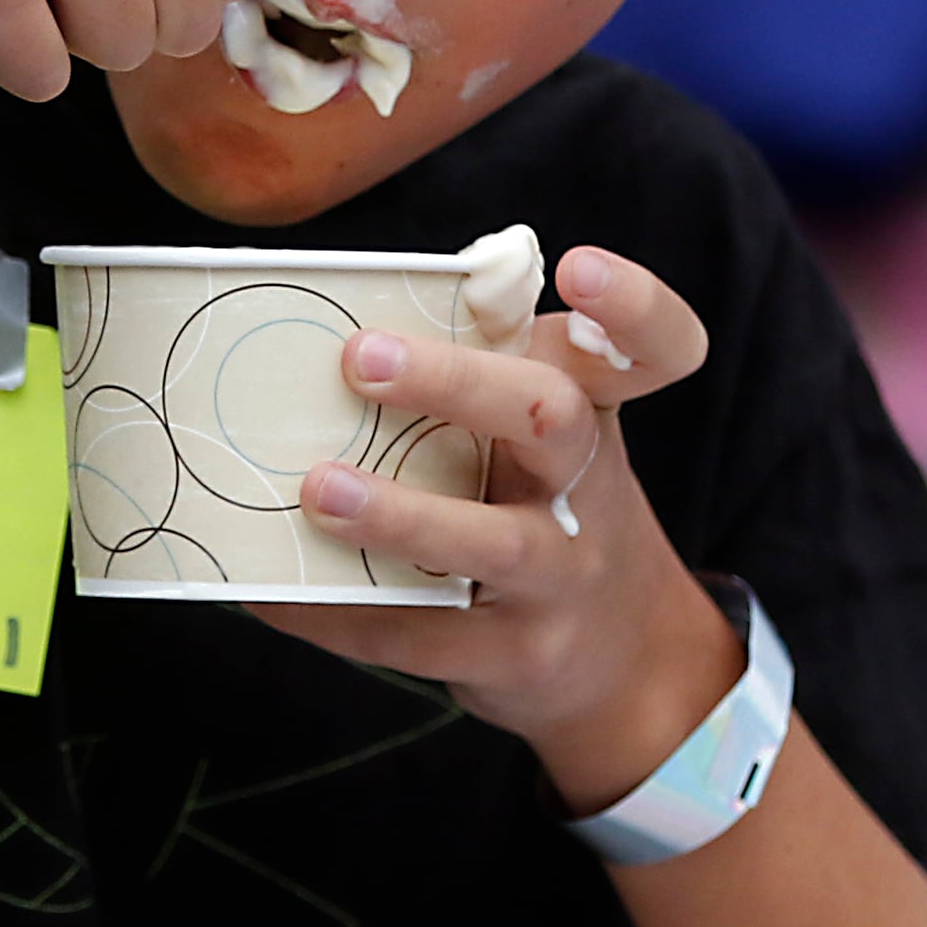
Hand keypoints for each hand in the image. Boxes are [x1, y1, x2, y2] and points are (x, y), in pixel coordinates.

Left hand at [249, 247, 746, 813]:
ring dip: (400, 514)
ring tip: (319, 487)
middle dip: (457, 383)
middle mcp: (588, 487)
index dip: (631, 305)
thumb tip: (333, 315)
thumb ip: (480, 370)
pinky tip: (272, 590)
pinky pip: (420, 634)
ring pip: (492, 541)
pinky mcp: (515, 654)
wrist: (625, 661)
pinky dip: (337, 611)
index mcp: (591, 409)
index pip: (654, 347)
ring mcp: (558, 576)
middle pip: (551, 418)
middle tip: (361, 358)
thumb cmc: (548, 507)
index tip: (576, 265)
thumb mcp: (543, 435)